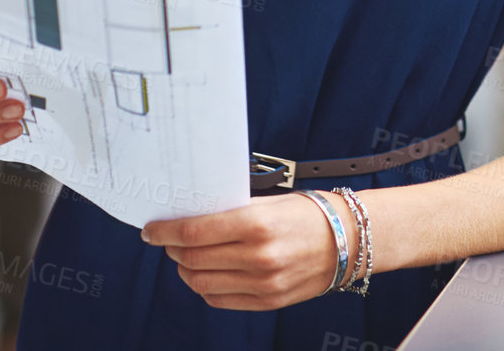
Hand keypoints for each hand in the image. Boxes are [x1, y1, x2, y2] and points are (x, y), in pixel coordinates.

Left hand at [141, 193, 358, 309]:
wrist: (351, 239)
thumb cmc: (313, 213)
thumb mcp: (271, 202)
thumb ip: (233, 212)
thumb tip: (192, 218)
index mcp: (257, 225)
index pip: (194, 232)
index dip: (165, 231)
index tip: (152, 229)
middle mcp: (258, 257)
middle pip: (192, 259)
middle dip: (173, 249)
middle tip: (169, 239)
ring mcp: (263, 284)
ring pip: (201, 283)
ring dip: (186, 269)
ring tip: (187, 257)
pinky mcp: (267, 301)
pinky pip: (220, 299)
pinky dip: (206, 287)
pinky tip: (209, 272)